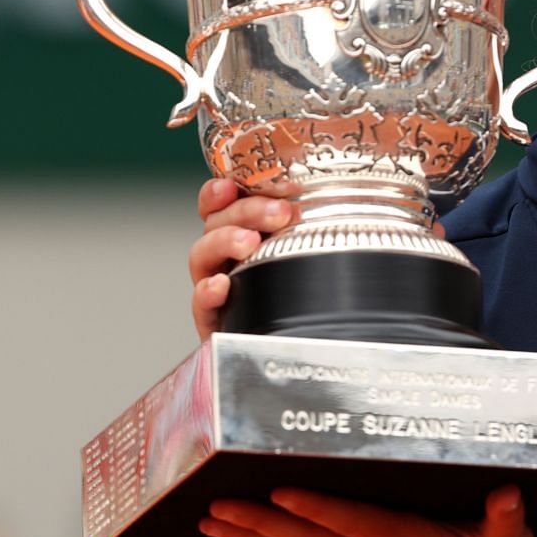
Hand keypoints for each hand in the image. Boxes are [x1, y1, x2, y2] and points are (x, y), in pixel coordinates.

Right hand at [187, 178, 296, 339]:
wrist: (291, 350)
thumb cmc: (301, 300)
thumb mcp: (309, 257)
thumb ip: (308, 230)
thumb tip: (336, 199)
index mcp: (241, 235)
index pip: (219, 205)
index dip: (218, 191)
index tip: (231, 185)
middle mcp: (223, 258)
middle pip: (216, 223)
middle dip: (244, 211)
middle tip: (278, 213)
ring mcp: (217, 288)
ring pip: (202, 255)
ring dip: (224, 241)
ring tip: (249, 241)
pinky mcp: (215, 322)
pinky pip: (200, 304)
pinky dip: (207, 292)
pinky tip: (221, 285)